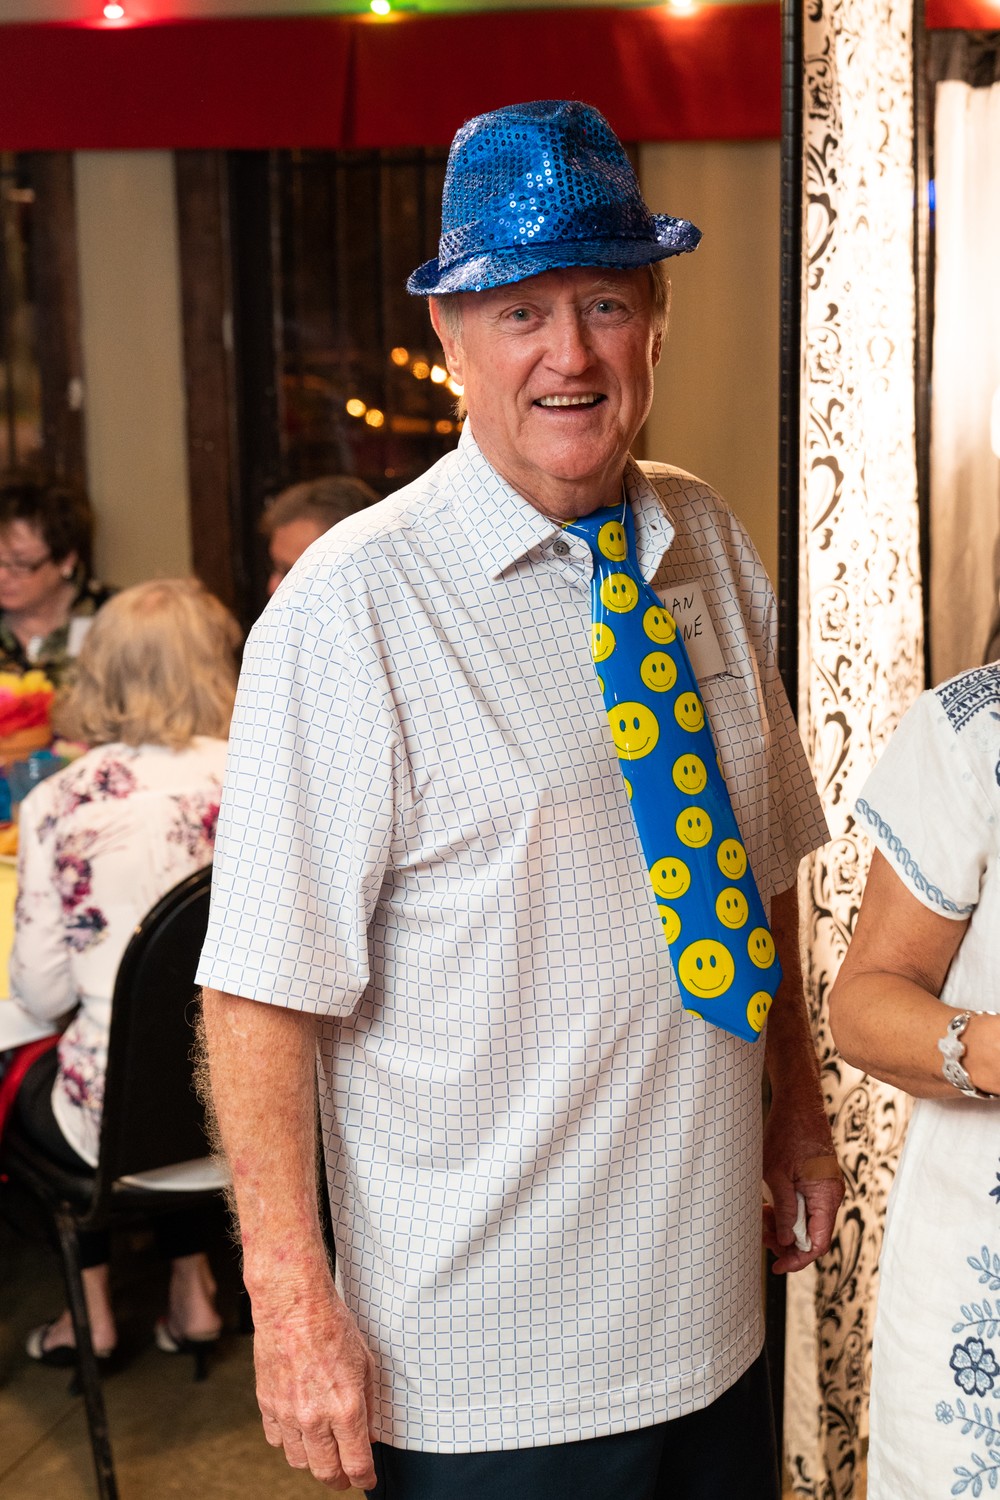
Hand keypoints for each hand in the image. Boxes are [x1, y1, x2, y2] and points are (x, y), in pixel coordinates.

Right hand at [253, 1282, 376, 1490]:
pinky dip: (289, 1442)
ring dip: (313, 1462)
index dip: (364, 1478)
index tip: (366, 1480)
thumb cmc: (332, 1326)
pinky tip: (298, 1431)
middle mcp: (315, 1417)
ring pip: (299, 1461)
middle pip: (326, 1471)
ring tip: (323, 1453)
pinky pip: (276, 1440)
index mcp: (345, 1407)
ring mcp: (288, 1413)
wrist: (294, 1305)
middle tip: (346, 1477)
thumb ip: (369, 1404)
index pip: (356, 1463)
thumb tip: (369, 1434)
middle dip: (340, 1480)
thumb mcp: (365, 1363)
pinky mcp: (267, 1404)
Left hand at [762, 1097, 843, 1274]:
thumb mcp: (777, 1175)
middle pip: (812, 1234)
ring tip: (761, 1217)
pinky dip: (788, 1209)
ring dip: (785, 1225)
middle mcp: (831, 1195)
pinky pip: (805, 1205)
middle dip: (786, 1241)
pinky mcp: (816, 1180)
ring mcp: (825, 1187)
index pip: (818, 1242)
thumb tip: (786, 1242)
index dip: (798, 1259)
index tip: (776, 1265)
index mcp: (826, 1196)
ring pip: (807, 1220)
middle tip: (760, 1234)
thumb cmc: (787, 1132)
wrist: (798, 1101)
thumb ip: (785, 1210)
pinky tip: (769, 1206)